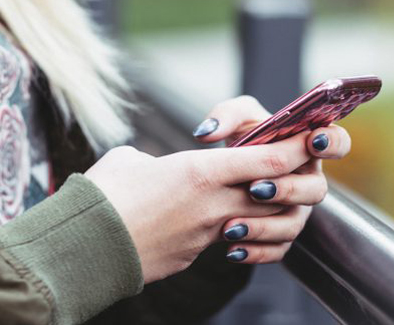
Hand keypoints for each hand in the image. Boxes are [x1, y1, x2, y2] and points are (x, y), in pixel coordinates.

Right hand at [85, 133, 312, 282]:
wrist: (83, 250)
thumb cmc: (102, 196)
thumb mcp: (131, 160)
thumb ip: (158, 159)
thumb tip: (157, 168)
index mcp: (201, 172)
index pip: (270, 159)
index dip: (296, 148)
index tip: (310, 137)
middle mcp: (213, 205)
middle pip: (276, 193)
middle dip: (291, 180)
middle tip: (290, 166)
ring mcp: (206, 235)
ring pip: (259, 221)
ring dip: (267, 211)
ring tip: (257, 198)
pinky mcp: (194, 256)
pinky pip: (230, 242)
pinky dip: (237, 233)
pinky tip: (225, 226)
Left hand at [192, 95, 351, 263]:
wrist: (224, 175)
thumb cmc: (242, 139)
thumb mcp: (235, 119)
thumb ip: (225, 115)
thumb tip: (207, 133)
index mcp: (307, 147)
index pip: (337, 143)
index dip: (332, 143)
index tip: (312, 141)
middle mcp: (308, 181)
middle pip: (316, 190)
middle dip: (288, 189)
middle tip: (255, 188)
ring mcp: (297, 211)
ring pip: (293, 225)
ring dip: (264, 226)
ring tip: (232, 226)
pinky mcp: (281, 236)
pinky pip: (277, 250)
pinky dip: (255, 251)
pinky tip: (232, 249)